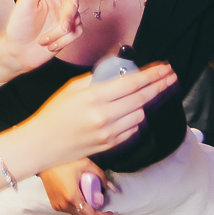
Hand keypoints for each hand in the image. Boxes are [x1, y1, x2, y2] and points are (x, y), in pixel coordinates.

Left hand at [2, 0, 81, 67]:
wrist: (17, 53)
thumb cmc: (18, 26)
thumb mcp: (26, 2)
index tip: (72, 5)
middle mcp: (58, 3)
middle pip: (75, 4)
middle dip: (67, 18)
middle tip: (61, 28)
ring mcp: (64, 18)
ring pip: (77, 21)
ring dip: (60, 34)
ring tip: (43, 40)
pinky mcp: (68, 32)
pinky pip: (76, 33)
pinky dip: (64, 42)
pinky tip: (49, 45)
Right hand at [27, 62, 178, 160]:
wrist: (42, 144)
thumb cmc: (54, 113)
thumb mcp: (72, 88)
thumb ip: (97, 79)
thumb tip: (118, 72)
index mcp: (94, 97)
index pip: (132, 83)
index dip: (152, 75)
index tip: (165, 69)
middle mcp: (104, 116)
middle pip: (142, 99)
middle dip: (160, 86)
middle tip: (171, 77)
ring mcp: (109, 133)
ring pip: (140, 115)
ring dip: (145, 103)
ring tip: (145, 94)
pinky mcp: (110, 145)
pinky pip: (133, 129)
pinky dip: (135, 118)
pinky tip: (131, 112)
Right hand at [41, 158, 112, 214]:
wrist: (45, 162)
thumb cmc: (63, 161)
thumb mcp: (86, 164)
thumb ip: (101, 176)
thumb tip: (112, 188)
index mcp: (72, 196)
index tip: (109, 213)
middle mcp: (64, 204)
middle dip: (95, 210)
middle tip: (100, 199)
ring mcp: (58, 206)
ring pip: (77, 213)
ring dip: (86, 208)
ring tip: (89, 194)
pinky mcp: (55, 205)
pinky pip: (70, 210)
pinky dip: (78, 206)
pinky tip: (80, 195)